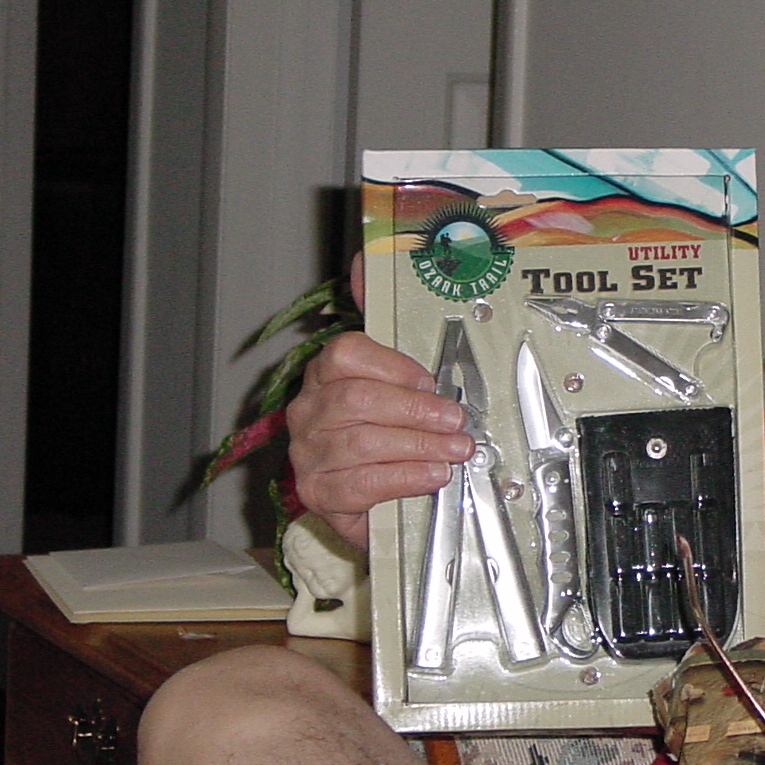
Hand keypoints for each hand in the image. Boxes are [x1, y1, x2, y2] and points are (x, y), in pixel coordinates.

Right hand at [287, 331, 470, 548]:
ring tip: (453, 451)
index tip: (429, 381)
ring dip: (419, 446)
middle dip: (416, 410)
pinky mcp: (318, 492)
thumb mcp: (390, 384)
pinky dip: (404, 478)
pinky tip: (431, 476)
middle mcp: (308, 411)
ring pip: (361, 442)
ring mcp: (308, 453)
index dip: (393, 366)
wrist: (368, 501)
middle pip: (357, 400)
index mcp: (325, 375)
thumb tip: (363, 264)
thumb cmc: (382, 436)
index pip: (345, 354)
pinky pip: (361, 483)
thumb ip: (384, 331)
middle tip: (456, 422)